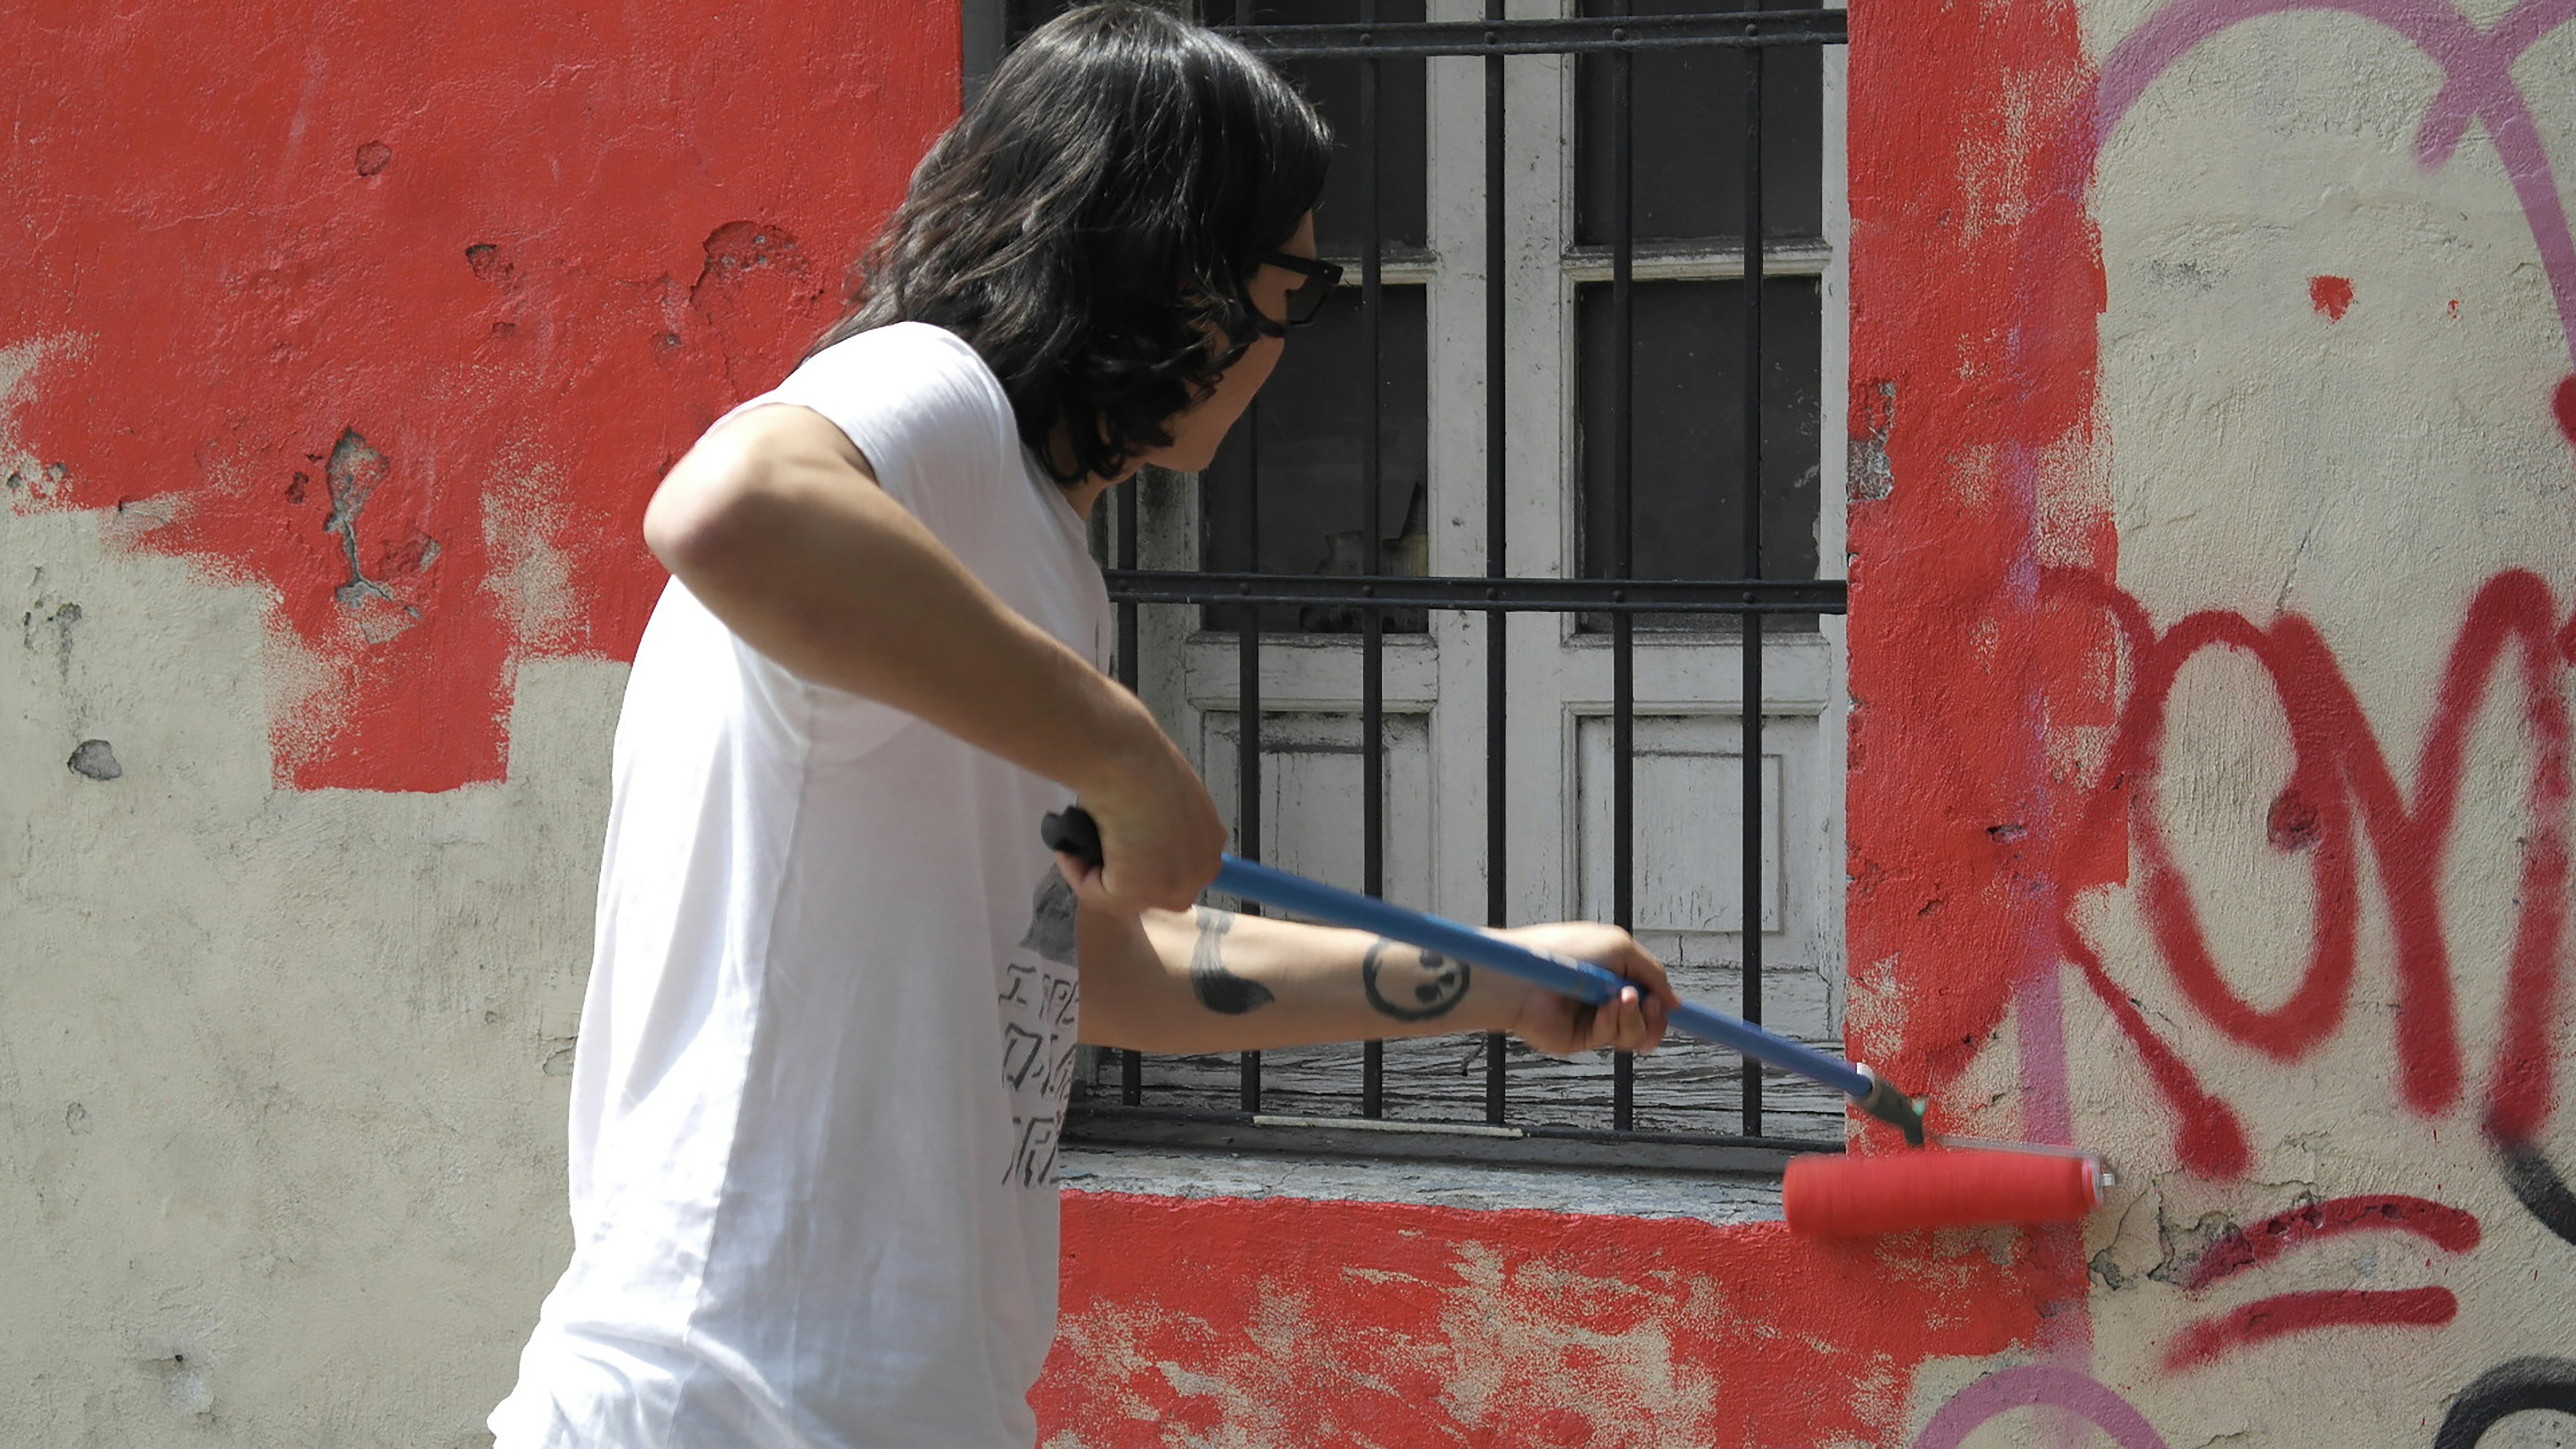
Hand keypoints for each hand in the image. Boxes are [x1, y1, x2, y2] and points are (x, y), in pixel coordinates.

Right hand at [1054, 712, 1225, 914]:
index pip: (1177, 866)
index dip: (1142, 860)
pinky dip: (1076, 873)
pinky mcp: (1138, 893)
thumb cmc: (1140, 762)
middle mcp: (1201, 869)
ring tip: (1078, 845)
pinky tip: (1069, 850)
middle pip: (1153, 889)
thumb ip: (1157, 821)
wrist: (1127, 760)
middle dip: (1120, 874)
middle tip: (1093, 849)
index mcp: (1210, 841)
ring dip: (1095, 873)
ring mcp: (1173, 885)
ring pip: (1123, 895)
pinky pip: (1097, 894)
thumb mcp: (1161, 793)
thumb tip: (1133, 837)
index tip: (1118, 848)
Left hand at [1489, 922, 1675, 1056]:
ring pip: (1635, 1033)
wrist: (1527, 976)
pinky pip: (1613, 1038)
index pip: (1649, 994)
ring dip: (1636, 1017)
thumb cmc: (1566, 951)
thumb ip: (1653, 973)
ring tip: (1622, 999)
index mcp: (1613, 972)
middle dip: (1655, 1014)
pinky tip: (1604, 1009)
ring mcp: (1594, 1019)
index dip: (1663, 1004)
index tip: (1675, 1009)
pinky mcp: (1582, 1039)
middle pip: (1649, 1021)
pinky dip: (1615, 1023)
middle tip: (1648, 1002)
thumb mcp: (1620, 947)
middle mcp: (1605, 997)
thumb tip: (1674, 1001)